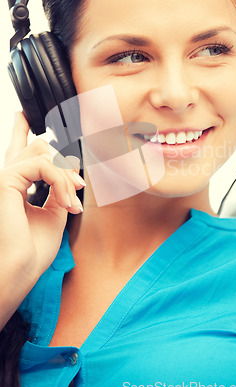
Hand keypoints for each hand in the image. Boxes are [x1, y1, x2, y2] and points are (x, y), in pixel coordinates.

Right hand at [0, 112, 84, 286]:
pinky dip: (60, 182)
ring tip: (72, 204)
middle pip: (38, 146)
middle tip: (77, 190)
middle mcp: (7, 178)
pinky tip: (66, 203)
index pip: (17, 150)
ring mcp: (4, 178)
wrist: (19, 272)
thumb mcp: (54, 213)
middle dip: (63, 163)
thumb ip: (59, 188)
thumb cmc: (32, 251)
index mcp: (14, 186)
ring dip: (66, 179)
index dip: (19, 129)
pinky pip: (43, 165)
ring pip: (44, 153)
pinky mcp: (5, 180)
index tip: (22, 114)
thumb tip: (71, 167)